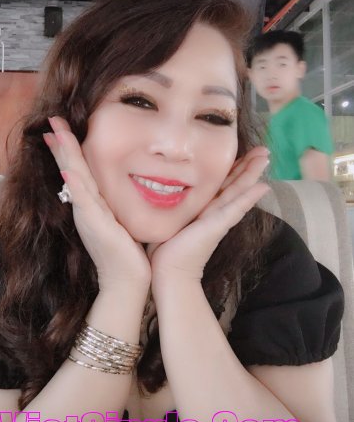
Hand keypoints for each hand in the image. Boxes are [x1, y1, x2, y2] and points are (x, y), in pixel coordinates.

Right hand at [43, 116, 151, 293]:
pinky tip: (69, 172)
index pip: (78, 169)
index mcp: (92, 204)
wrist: (127, 281)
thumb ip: (115, 203)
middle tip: (52, 119)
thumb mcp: (120, 220)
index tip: (61, 128)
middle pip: (71, 168)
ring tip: (56, 133)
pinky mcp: (95, 226)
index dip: (69, 149)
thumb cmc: (127, 253)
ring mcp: (88, 215)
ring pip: (74, 179)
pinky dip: (75, 186)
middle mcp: (86, 207)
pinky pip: (83, 202)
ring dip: (65, 156)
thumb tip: (120, 187)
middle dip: (62, 144)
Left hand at [147, 147, 270, 290]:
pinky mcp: (217, 226)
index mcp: (203, 208)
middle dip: (249, 165)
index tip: (242, 151)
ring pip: (239, 191)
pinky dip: (250, 198)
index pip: (221, 182)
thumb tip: (154, 187)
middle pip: (235, 183)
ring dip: (253, 174)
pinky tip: (263, 187)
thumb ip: (169, 204)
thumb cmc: (163, 248)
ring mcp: (218, 219)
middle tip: (265, 149)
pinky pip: (236, 208)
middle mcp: (214, 211)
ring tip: (267, 157)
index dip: (232, 167)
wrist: (167, 272)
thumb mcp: (168, 217)